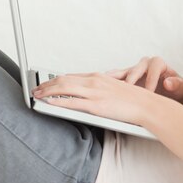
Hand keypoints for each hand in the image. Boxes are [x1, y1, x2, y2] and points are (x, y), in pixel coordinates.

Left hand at [32, 72, 158, 125]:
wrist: (146, 105)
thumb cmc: (133, 99)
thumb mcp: (113, 88)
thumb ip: (98, 88)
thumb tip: (86, 93)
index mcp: (98, 77)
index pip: (70, 76)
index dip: (55, 80)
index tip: (46, 83)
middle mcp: (94, 81)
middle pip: (63, 80)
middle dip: (46, 84)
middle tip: (36, 89)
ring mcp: (94, 93)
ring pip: (64, 88)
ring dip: (47, 91)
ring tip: (37, 96)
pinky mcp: (96, 106)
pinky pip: (72, 103)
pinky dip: (57, 102)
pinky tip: (49, 102)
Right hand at [106, 56, 182, 104]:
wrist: (174, 94)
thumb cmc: (178, 90)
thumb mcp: (182, 88)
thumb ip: (177, 84)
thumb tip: (168, 83)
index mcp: (158, 63)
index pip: (153, 67)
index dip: (151, 79)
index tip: (149, 92)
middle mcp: (144, 65)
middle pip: (135, 70)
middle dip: (131, 81)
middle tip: (128, 93)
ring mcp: (133, 71)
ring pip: (122, 74)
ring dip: (114, 81)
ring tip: (106, 88)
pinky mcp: (126, 79)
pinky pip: (115, 79)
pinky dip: (108, 84)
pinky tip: (100, 88)